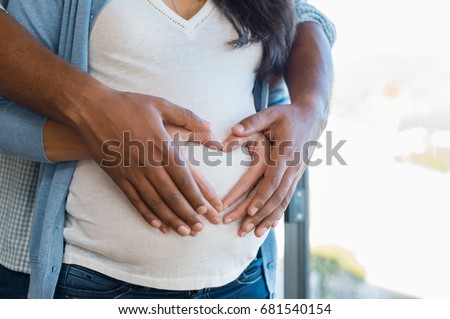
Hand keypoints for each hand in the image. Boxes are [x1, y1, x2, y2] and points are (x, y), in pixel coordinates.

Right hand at [73, 89, 221, 235]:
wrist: (90, 109)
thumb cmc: (127, 105)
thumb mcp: (160, 104)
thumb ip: (187, 116)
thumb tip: (209, 125)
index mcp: (162, 145)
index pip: (184, 177)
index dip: (195, 195)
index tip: (206, 209)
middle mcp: (148, 162)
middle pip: (171, 194)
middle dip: (187, 214)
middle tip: (199, 229)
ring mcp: (132, 171)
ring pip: (154, 201)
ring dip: (170, 219)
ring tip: (184, 232)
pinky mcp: (118, 176)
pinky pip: (134, 200)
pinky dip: (147, 214)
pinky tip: (158, 225)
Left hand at [222, 104, 324, 236]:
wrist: (312, 118)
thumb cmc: (287, 116)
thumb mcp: (270, 114)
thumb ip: (251, 122)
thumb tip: (233, 131)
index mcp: (285, 154)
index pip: (273, 181)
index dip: (262, 197)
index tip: (249, 211)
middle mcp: (292, 168)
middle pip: (277, 197)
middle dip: (261, 215)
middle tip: (244, 229)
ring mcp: (296, 174)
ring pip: (283, 202)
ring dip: (269, 219)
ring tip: (254, 234)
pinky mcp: (295, 177)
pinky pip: (287, 199)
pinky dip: (277, 214)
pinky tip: (269, 226)